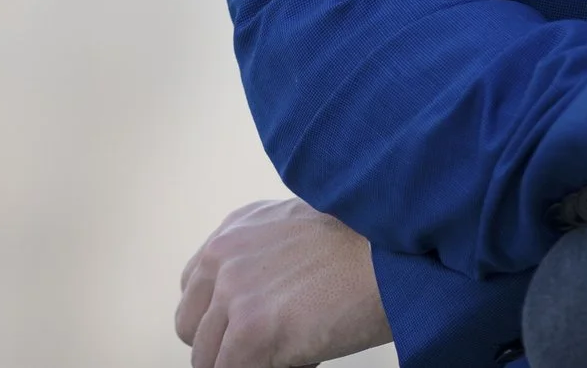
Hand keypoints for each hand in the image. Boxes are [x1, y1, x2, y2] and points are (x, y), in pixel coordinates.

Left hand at [175, 198, 391, 367]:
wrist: (395, 252)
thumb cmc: (366, 246)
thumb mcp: (297, 232)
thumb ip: (263, 262)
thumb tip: (260, 308)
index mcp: (232, 233)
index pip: (195, 290)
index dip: (219, 319)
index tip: (245, 333)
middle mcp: (223, 257)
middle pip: (190, 325)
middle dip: (223, 346)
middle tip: (269, 350)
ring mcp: (233, 295)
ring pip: (206, 358)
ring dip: (242, 364)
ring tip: (292, 355)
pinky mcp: (250, 332)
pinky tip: (302, 363)